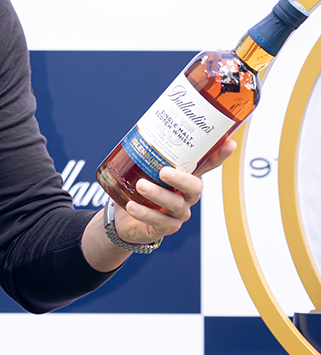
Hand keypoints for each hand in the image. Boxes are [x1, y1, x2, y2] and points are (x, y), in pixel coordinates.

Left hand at [114, 138, 237, 246]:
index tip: (229, 144)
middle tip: (163, 171)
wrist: (125, 217)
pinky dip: (144, 212)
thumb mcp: (142, 170)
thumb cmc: (138, 190)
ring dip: (157, 194)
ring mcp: (178, 213)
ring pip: (175, 204)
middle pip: (195, 187)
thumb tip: (143, 126)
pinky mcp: (166, 227)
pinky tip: (131, 206)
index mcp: (186, 179)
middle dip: (181, 179)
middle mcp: (187, 196)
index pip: (207, 166)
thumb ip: (146, 154)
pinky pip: (158, 220)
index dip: (219, 156)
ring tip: (140, 185)